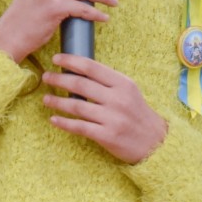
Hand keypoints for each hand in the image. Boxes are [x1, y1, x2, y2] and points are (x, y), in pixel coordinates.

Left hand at [41, 54, 167, 163]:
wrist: (155, 142)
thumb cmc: (137, 114)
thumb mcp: (129, 91)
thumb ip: (108, 82)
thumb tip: (79, 71)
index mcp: (123, 84)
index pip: (91, 67)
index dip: (71, 61)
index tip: (56, 59)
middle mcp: (117, 99)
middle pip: (80, 85)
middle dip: (59, 79)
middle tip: (46, 77)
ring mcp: (112, 118)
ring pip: (76, 106)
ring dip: (57, 101)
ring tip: (46, 98)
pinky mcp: (107, 136)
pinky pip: (80, 127)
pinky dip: (64, 123)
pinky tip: (53, 119)